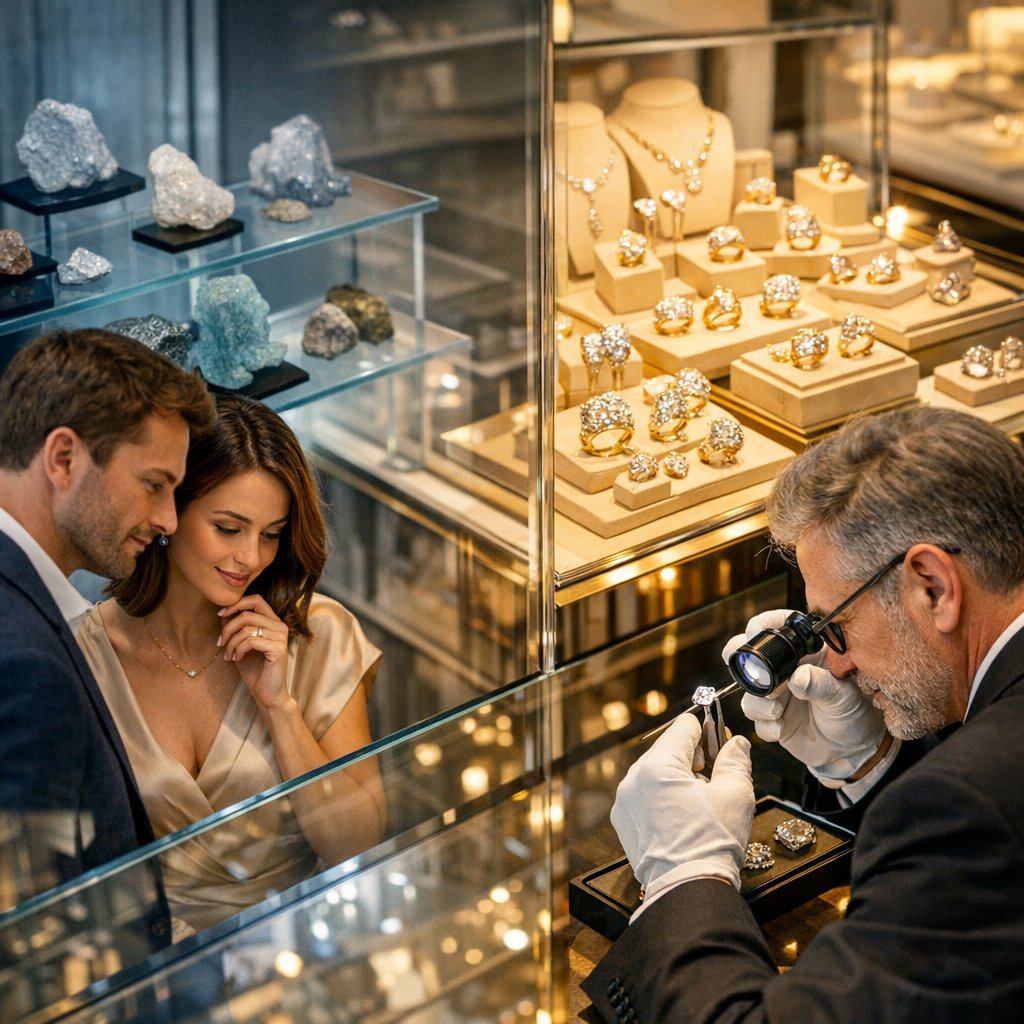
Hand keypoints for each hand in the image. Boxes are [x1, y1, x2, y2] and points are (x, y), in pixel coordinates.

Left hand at [218, 596, 289, 710]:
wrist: (267, 693)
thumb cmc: (255, 670)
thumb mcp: (240, 645)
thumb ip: (235, 628)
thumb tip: (223, 613)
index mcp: (273, 622)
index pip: (256, 600)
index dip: (236, 604)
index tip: (221, 615)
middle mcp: (280, 626)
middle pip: (247, 614)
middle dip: (228, 628)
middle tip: (220, 643)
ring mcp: (281, 637)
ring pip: (247, 628)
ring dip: (231, 642)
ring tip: (228, 655)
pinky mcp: (278, 649)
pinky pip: (251, 641)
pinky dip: (238, 649)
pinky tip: (236, 659)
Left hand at [610, 714, 753, 909]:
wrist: (688, 890)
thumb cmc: (711, 843)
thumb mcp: (735, 794)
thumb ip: (735, 760)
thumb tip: (735, 743)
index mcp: (657, 766)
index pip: (683, 727)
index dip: (707, 731)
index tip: (722, 743)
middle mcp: (633, 779)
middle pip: (668, 750)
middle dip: (694, 758)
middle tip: (717, 777)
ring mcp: (625, 801)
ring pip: (657, 774)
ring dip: (679, 779)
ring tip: (702, 803)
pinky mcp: (624, 822)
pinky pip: (646, 796)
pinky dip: (664, 799)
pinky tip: (684, 817)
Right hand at [722, 610, 885, 782]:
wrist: (853, 751)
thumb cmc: (856, 714)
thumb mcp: (845, 696)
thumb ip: (822, 684)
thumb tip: (798, 677)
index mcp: (807, 652)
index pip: (780, 626)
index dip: (763, 624)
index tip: (754, 632)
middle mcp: (787, 669)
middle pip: (750, 653)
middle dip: (742, 661)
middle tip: (754, 675)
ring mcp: (778, 693)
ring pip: (748, 689)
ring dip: (757, 701)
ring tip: (776, 710)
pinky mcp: (773, 718)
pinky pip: (756, 719)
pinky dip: (764, 725)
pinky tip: (780, 728)